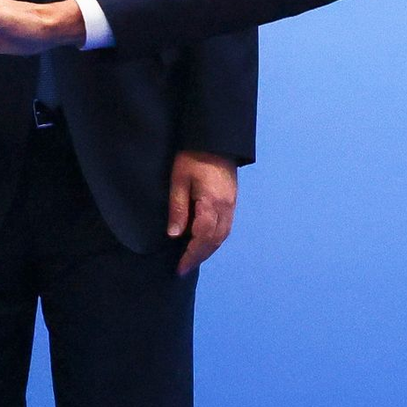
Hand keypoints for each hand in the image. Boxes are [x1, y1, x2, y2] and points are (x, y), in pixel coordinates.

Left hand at [167, 150, 237, 276]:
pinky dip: (215, 239)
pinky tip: (204, 241)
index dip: (191, 254)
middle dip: (199, 256)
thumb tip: (174, 235)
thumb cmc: (192, 156)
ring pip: (223, 235)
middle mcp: (226, 208)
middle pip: (215, 240)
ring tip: (192, 258)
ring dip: (208, 249)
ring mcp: (232, 204)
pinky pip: (225, 227)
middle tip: (184, 268)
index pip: (203, 237)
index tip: (180, 267)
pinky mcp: (232, 200)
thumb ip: (178, 208)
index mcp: (212, 203)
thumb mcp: (179, 180)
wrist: (215, 138)